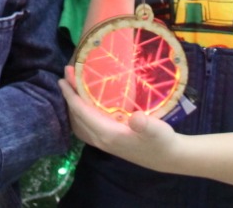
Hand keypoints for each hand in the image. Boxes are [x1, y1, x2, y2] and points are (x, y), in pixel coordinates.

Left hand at [61, 66, 178, 171]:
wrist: (169, 158)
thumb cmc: (162, 141)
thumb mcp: (157, 130)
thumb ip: (146, 125)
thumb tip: (136, 118)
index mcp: (108, 134)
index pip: (82, 112)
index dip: (71, 95)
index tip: (63, 78)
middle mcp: (101, 140)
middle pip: (77, 116)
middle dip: (70, 95)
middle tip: (68, 74)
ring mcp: (103, 143)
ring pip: (78, 123)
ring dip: (73, 105)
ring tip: (73, 87)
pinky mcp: (107, 142)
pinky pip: (85, 127)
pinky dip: (79, 114)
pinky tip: (85, 105)